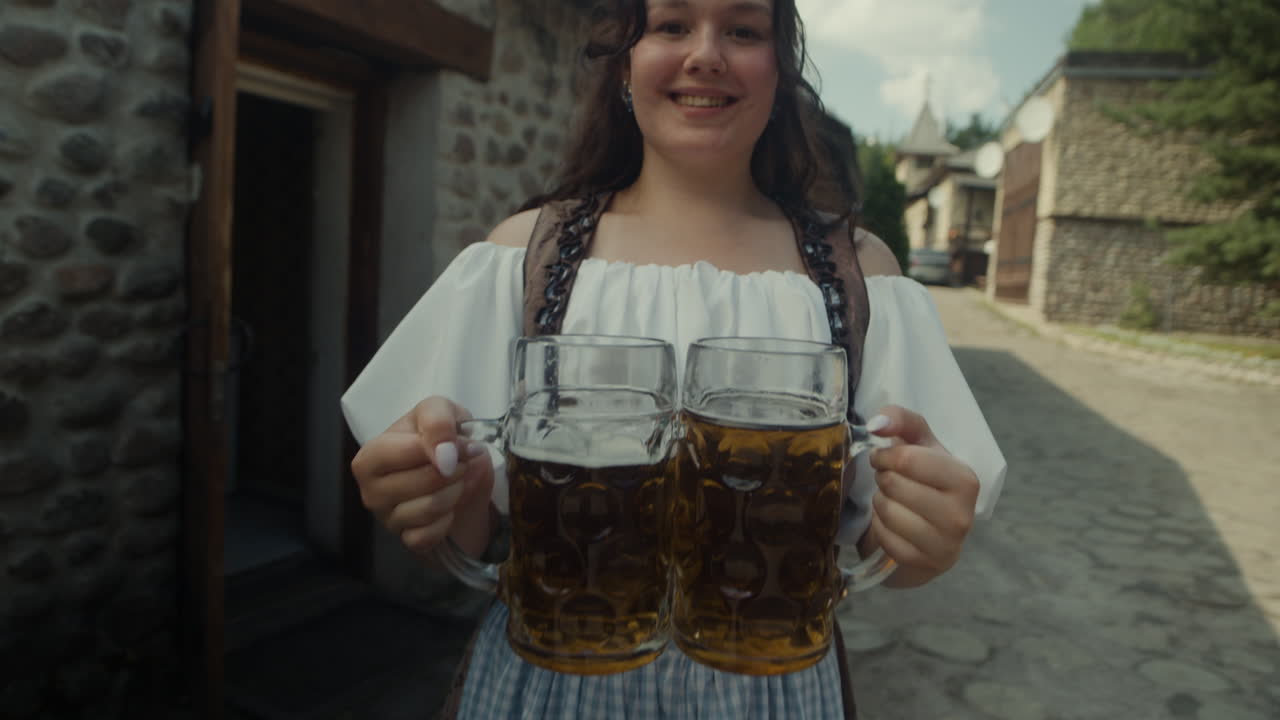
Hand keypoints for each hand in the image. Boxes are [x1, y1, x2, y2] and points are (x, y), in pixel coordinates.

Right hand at [349, 396, 494, 557]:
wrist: (463, 474)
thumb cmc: (443, 440)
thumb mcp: (442, 411)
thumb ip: (438, 420)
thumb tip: (444, 453)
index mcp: (371, 456)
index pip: (396, 452)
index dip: (434, 447)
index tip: (459, 443)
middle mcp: (371, 491)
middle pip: (418, 481)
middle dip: (452, 470)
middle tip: (463, 463)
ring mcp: (388, 520)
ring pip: (428, 509)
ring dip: (456, 492)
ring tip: (459, 481)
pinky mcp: (407, 541)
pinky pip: (431, 535)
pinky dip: (449, 520)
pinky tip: (451, 508)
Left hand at [865, 405, 978, 586]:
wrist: (932, 528)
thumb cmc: (925, 479)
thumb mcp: (919, 444)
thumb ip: (900, 420)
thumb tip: (877, 423)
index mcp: (965, 479)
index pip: (908, 459)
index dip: (884, 455)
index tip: (882, 457)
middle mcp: (961, 515)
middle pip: (894, 484)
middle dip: (883, 478)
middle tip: (889, 480)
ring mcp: (946, 545)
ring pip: (886, 511)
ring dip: (880, 502)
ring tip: (893, 499)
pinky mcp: (926, 564)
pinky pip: (884, 539)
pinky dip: (880, 528)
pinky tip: (893, 523)